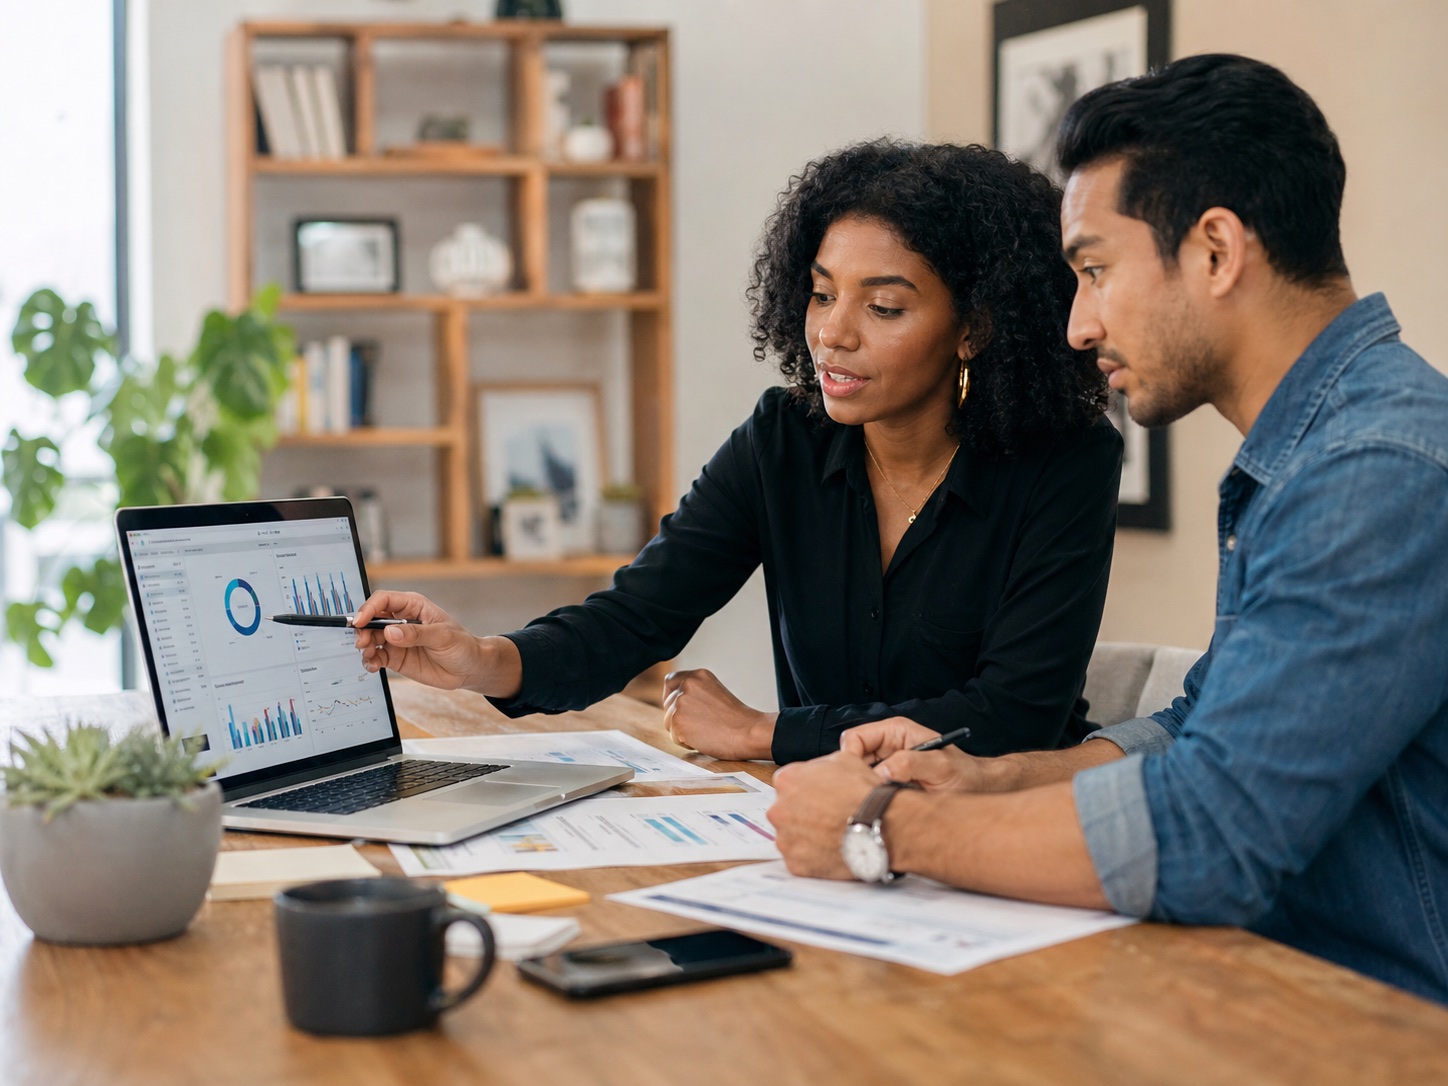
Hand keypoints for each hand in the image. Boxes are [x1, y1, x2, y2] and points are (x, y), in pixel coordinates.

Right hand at [351, 590, 496, 691]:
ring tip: (369, 657)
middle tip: (363, 643)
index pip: (384, 600)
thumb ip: (416, 634)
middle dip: (363, 630)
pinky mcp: (395, 657)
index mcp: (413, 606)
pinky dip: (369, 661)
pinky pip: (375, 657)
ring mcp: (396, 639)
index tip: (360, 622)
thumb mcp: (443, 636)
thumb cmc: (462, 646)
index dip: (369, 608)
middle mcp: (400, 620)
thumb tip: (390, 632)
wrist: (469, 669)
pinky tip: (373, 667)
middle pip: (371, 619)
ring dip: (364, 646)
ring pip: (370, 638)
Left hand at [661, 668, 775, 760]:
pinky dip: (685, 742)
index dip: (671, 696)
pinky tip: (703, 739)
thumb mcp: (715, 693)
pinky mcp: (678, 721)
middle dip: (677, 717)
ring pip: (669, 721)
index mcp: (698, 676)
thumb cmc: (737, 719)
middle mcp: (687, 685)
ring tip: (704, 732)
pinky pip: (673, 736)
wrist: (748, 731)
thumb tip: (675, 704)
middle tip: (699, 726)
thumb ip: (695, 693)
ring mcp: (681, 702)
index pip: (670, 681)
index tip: (677, 707)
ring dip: (682, 731)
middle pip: (667, 704)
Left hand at [768, 752, 881, 878]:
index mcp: (786, 780)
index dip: (806, 790)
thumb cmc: (864, 793)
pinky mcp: (795, 863)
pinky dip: (813, 857)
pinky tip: (831, 850)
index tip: (818, 797)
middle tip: (826, 817)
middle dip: (802, 813)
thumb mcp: (843, 759)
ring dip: (806, 836)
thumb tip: (819, 770)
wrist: (880, 825)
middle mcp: (779, 810)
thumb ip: (820, 765)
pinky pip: (800, 859)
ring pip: (791, 836)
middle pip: (786, 811)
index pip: (787, 784)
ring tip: (831, 835)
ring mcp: (786, 839)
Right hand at [842, 717, 993, 792]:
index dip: (850, 757)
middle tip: (867, 796)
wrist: (979, 790)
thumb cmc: (965, 774)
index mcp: (896, 731)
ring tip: (878, 803)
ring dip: (862, 790)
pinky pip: (867, 790)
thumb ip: (910, 764)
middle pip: (851, 757)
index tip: (858, 779)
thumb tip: (880, 773)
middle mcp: (888, 746)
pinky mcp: (889, 784)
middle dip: (854, 776)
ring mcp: (887, 766)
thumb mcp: (940, 766)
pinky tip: (882, 808)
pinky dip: (870, 800)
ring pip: (856, 776)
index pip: (855, 737)